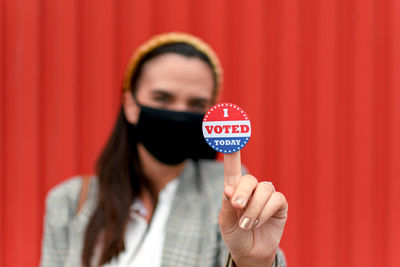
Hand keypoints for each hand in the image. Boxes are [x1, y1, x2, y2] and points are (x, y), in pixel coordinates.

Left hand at [218, 151, 287, 266]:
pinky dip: (265, 212)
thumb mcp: (225, 221)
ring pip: (263, 190)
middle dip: (242, 194)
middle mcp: (251, 188)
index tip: (230, 131)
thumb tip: (229, 190)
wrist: (249, 253)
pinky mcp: (279, 204)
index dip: (232, 149)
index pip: (232, 165)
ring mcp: (266, 195)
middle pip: (249, 179)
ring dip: (254, 209)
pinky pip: (275, 199)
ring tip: (247, 224)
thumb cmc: (235, 234)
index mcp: (234, 188)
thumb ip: (227, 205)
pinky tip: (259, 222)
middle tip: (237, 207)